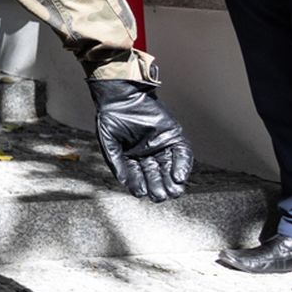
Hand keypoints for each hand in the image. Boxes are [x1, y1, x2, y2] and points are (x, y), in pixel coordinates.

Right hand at [88, 79, 192, 202]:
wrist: (120, 96)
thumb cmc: (111, 118)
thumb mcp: (110, 145)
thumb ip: (118, 165)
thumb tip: (126, 184)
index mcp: (132, 157)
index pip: (140, 176)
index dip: (141, 185)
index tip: (142, 193)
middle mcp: (148, 153)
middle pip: (157, 174)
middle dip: (159, 186)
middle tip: (160, 196)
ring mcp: (162, 144)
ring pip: (170, 167)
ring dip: (172, 180)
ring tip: (173, 191)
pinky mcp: (173, 135)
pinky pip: (182, 153)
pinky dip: (182, 165)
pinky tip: (178, 177)